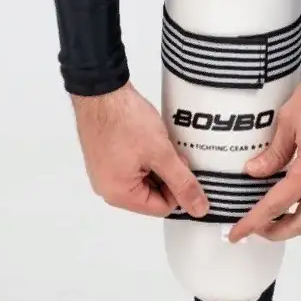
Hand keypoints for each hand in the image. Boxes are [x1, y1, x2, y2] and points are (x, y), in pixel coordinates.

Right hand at [72, 83, 208, 218]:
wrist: (101, 90)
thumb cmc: (126, 121)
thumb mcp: (161, 153)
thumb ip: (182, 183)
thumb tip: (199, 209)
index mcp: (119, 194)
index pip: (162, 207)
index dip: (178, 187)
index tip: (181, 163)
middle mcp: (108, 189)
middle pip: (151, 194)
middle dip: (167, 174)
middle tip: (171, 150)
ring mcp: (105, 172)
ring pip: (144, 178)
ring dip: (157, 163)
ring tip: (159, 141)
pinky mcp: (105, 157)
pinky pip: (132, 166)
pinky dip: (145, 155)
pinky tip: (149, 138)